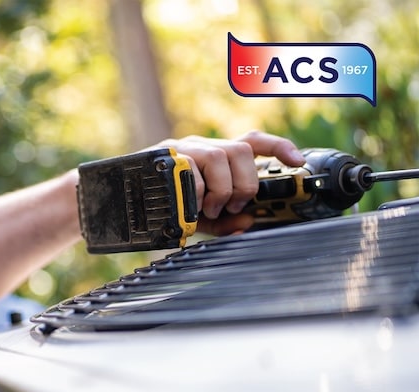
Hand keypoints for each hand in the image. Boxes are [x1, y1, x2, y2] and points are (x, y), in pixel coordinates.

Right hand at [153, 131, 304, 235]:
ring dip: (220, 188)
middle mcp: (200, 146)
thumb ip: (225, 221)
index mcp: (214, 156)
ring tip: (208, 208)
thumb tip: (249, 223)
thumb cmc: (164, 207)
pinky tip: (190, 206)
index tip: (297, 162)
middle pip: (239, 150)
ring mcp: (181, 148)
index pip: (252, 141)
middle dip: (243, 184)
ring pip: (219, 156)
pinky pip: (191, 167)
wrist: (121, 201)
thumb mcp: (200, 218)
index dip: (279, 147)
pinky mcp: (162, 155)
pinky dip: (197, 191)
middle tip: (231, 206)